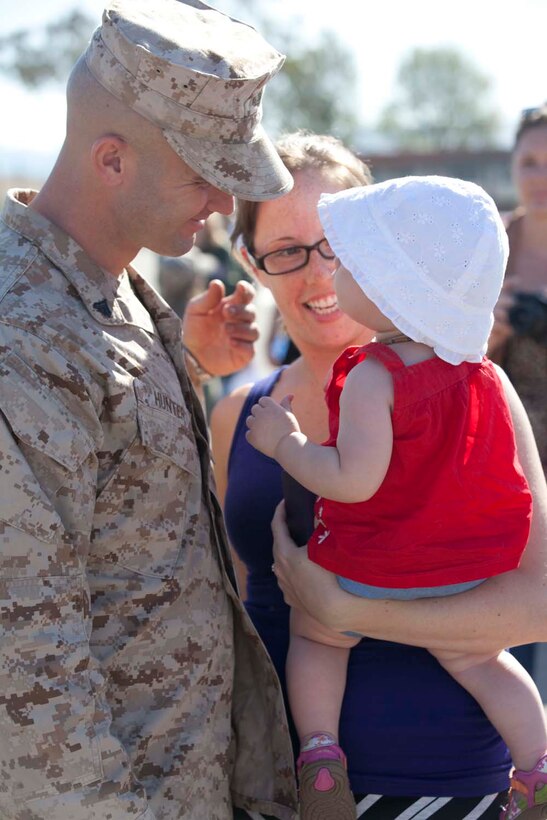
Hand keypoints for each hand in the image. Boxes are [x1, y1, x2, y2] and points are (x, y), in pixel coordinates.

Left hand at [182, 279, 256, 375]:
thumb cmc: (194, 329)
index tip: (240, 286)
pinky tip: (230, 343)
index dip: (247, 290)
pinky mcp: (244, 354)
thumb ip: (207, 298)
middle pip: (252, 312)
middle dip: (241, 310)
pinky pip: (250, 349)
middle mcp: (241, 321)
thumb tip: (217, 283)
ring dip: (241, 328)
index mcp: (232, 306)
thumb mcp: (195, 311)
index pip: (246, 295)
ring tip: (226, 330)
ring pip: (254, 330)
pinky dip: (242, 345)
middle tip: (226, 312)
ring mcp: (244, 338)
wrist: (190, 355)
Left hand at [246, 395, 298, 458]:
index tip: (272, 415)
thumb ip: (286, 404)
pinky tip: (263, 440)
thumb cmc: (291, 430)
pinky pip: (248, 433)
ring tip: (266, 431)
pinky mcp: (252, 436)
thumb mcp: (289, 416)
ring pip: (249, 420)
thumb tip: (290, 395)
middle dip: (260, 414)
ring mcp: (255, 425)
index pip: (262, 400)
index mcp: (271, 406)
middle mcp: (261, 414)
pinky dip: (254, 436)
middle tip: (270, 424)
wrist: (288, 447)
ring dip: (255, 424)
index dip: (267, 407)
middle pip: (255, 409)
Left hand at [271, 501, 345, 628]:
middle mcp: (279, 569)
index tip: (284, 502)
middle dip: (283, 533)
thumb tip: (318, 510)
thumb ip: (320, 525)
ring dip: (286, 555)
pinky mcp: (291, 599)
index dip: (280, 511)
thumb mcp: (325, 545)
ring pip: (280, 566)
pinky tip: (301, 573)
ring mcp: (283, 585)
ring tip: (297, 549)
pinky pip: (288, 581)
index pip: (277, 526)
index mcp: (284, 553)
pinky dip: (292, 573)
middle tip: (291, 523)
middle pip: (277, 546)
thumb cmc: (330, 574)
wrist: (334, 609)